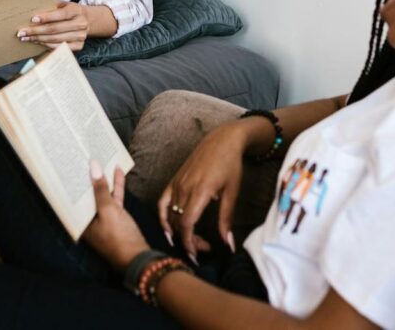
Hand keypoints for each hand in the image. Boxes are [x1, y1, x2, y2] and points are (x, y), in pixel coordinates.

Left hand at [18, 0, 90, 50]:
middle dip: (36, 31)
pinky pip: (59, 48)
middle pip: (55, 29)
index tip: (33, 19)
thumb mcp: (63, 4)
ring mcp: (80, 36)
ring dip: (38, 39)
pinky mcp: (79, 46)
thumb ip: (51, 4)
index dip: (46, 17)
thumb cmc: (69, 11)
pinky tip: (37, 42)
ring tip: (26, 38)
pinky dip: (46, 46)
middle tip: (22, 32)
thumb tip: (32, 8)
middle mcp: (80, 24)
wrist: (87, 20)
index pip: (60, 14)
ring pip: (55, 39)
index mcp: (76, 10)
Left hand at [81, 162, 149, 271]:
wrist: (138, 256)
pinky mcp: (116, 216)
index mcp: (80, 222)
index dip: (71, 183)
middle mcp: (89, 219)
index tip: (69, 166)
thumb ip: (100, 189)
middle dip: (88, 178)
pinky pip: (114, 197)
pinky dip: (115, 186)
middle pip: (87, 195)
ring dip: (103, 179)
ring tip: (101, 159)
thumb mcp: (108, 211)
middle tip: (84, 158)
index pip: (72, 199)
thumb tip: (93, 167)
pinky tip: (117, 171)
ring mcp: (103, 217)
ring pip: (101, 194)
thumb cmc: (118, 238)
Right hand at [157, 122, 249, 262]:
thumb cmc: (231, 165)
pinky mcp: (175, 179)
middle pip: (178, 222)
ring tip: (190, 242)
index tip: (195, 256)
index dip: (189, 243)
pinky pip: (163, 201)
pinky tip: (167, 229)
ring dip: (178, 231)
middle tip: (202, 250)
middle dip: (188, 240)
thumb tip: (229, 244)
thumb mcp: (232, 193)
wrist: (223, 140)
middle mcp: (184, 188)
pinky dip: (162, 216)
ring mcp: (177, 183)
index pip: (187, 224)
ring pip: (171, 214)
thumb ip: (226, 219)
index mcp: (199, 191)